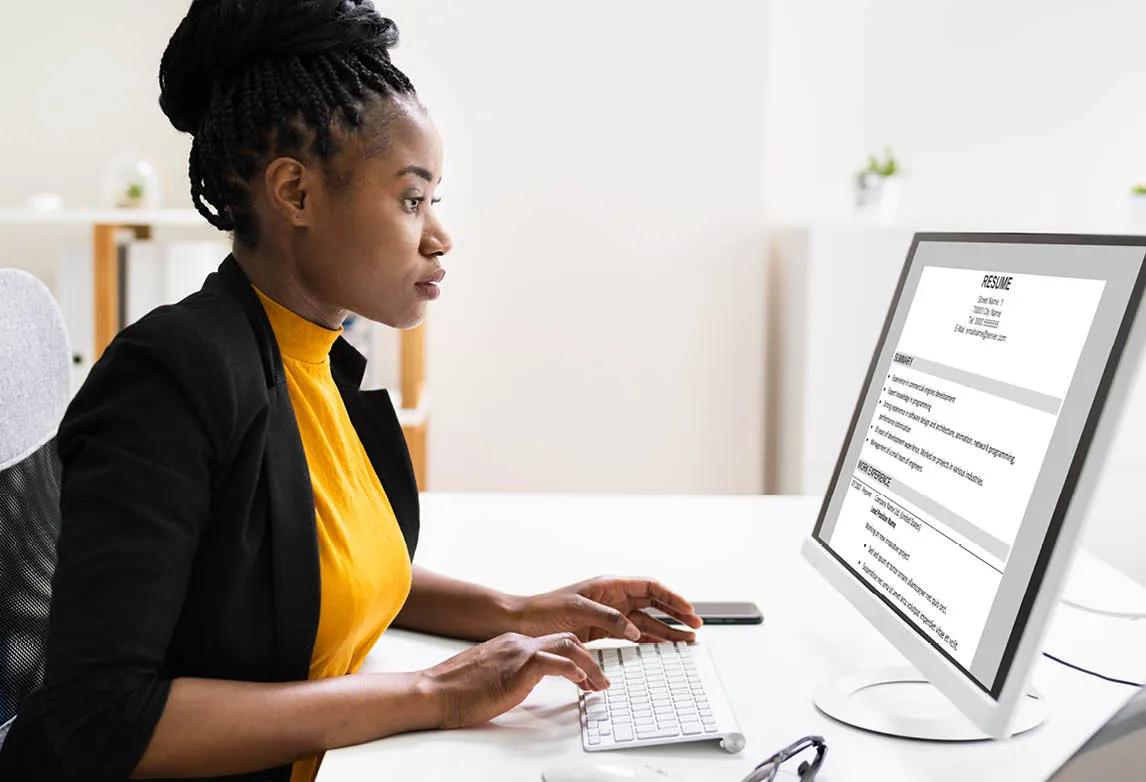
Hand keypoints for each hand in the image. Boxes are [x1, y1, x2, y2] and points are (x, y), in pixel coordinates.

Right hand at [419, 631, 608, 728]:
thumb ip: (509, 673)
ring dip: (590, 665)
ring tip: (600, 684)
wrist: (434, 691)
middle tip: (601, 681)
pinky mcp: (518, 667)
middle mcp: (518, 642)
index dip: (576, 659)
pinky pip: (555, 662)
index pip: (553, 644)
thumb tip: (522, 683)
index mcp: (512, 643)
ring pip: (568, 646)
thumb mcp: (490, 676)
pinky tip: (581, 682)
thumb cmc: (456, 690)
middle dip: (590, 660)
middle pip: (567, 640)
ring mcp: (518, 652)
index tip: (586, 677)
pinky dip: (573, 670)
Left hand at [512, 576, 702, 643]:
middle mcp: (612, 597)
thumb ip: (609, 619)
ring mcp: (608, 614)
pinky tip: (661, 646)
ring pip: (645, 620)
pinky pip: (632, 633)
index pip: (649, 587)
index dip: (672, 597)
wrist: (521, 624)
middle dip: (675, 613)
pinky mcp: (601, 630)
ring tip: (686, 640)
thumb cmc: (544, 612)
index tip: (688, 609)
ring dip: (666, 629)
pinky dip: (648, 639)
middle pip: (653, 603)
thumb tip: (633, 629)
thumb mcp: (578, 611)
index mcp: (609, 585)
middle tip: (696, 626)